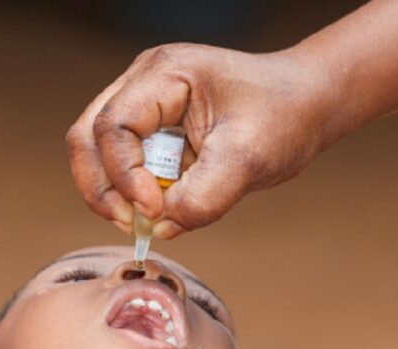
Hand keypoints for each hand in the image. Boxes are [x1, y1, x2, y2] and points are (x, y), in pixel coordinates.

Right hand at [67, 43, 334, 236]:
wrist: (309, 103)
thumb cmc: (286, 115)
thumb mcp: (250, 159)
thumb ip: (205, 197)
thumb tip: (160, 227)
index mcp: (166, 74)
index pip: (114, 126)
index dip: (125, 175)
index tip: (155, 210)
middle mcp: (146, 82)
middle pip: (88, 137)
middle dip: (103, 187)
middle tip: (132, 223)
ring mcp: (147, 104)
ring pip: (99, 152)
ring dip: (116, 192)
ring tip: (148, 221)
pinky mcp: (156, 129)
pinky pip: (127, 164)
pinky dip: (136, 193)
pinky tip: (165, 209)